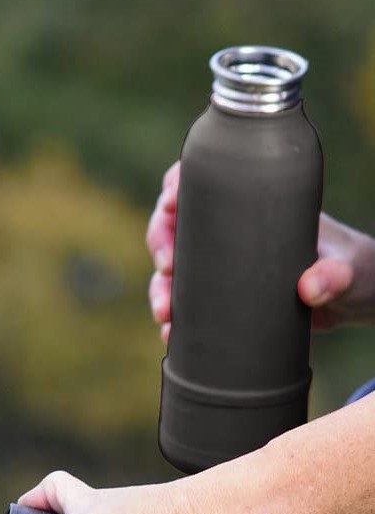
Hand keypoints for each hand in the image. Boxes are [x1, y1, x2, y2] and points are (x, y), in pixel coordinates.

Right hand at [146, 161, 374, 339]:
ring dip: (159, 289)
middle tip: (167, 266)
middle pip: (176, 224)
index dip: (178, 186)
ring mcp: (222, 266)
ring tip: (165, 312)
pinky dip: (172, 318)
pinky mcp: (220, 296)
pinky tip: (169, 332)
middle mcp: (232, 233)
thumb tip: (311, 287)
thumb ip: (334, 275)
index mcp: (257, 205)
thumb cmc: (354, 269)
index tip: (170, 203)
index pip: (206, 181)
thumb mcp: (348, 269)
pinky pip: (184, 303)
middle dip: (160, 243)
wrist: (353, 299)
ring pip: (172, 268)